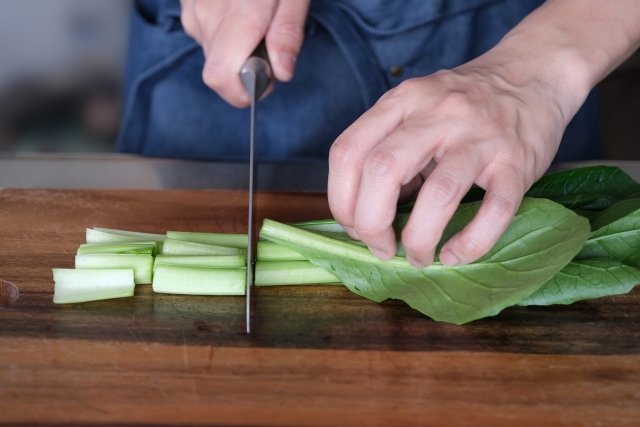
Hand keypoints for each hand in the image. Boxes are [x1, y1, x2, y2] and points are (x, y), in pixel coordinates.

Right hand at [180, 0, 309, 106]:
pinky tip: (239, 7)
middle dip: (247, 68)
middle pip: (221, 70)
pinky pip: (205, 31)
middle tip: (270, 42)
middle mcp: (206, 17)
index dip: (242, 92)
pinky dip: (224, 31)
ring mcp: (192, 10)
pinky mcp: (188, 4)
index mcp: (237, 17)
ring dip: (235, 47)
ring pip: (213, 51)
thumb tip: (282, 75)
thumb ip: (287, 34)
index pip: (221, 79)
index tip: (266, 81)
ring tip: (255, 18)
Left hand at [327, 0, 639, 267]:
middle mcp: (437, 113)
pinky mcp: (517, 161)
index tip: (352, 226)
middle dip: (370, 222)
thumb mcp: (417, 107)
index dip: (341, 199)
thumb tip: (363, 215)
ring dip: (419, 238)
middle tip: (379, 247)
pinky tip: (456, 255)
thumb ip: (389, 147)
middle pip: (383, 170)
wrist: (534, 72)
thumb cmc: (465, 101)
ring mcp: (480, 136)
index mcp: (403, 101)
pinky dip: (471, 242)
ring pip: (439, 193)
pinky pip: (495, 209)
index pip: (348, 151)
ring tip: (417, 257)